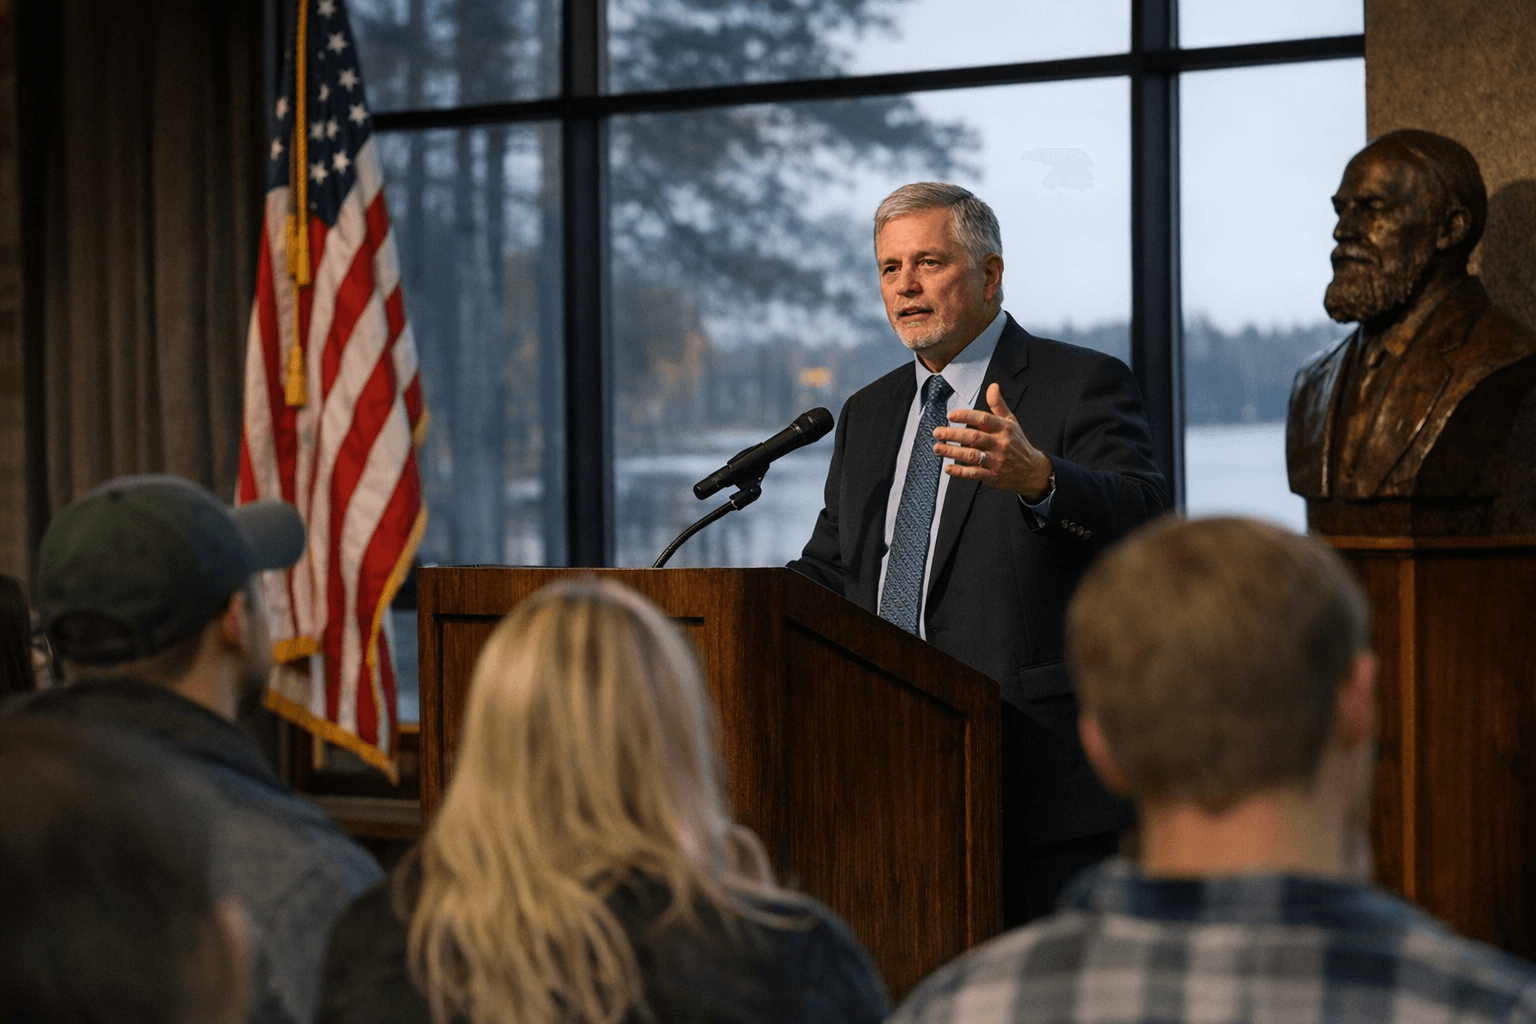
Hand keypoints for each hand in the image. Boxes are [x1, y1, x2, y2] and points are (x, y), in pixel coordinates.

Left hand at [932, 383, 1053, 500]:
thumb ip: (998, 405)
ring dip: (952, 452)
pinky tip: (948, 468)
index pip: (983, 419)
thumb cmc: (1018, 443)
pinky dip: (960, 471)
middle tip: (937, 432)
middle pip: (973, 437)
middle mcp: (1000, 444)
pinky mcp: (993, 475)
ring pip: (971, 455)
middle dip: (952, 435)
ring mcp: (996, 460)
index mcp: (1004, 428)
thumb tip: (992, 386)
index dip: (966, 416)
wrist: (1032, 471)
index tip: (950, 415)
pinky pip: (974, 473)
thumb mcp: (1011, 422)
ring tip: (937, 448)